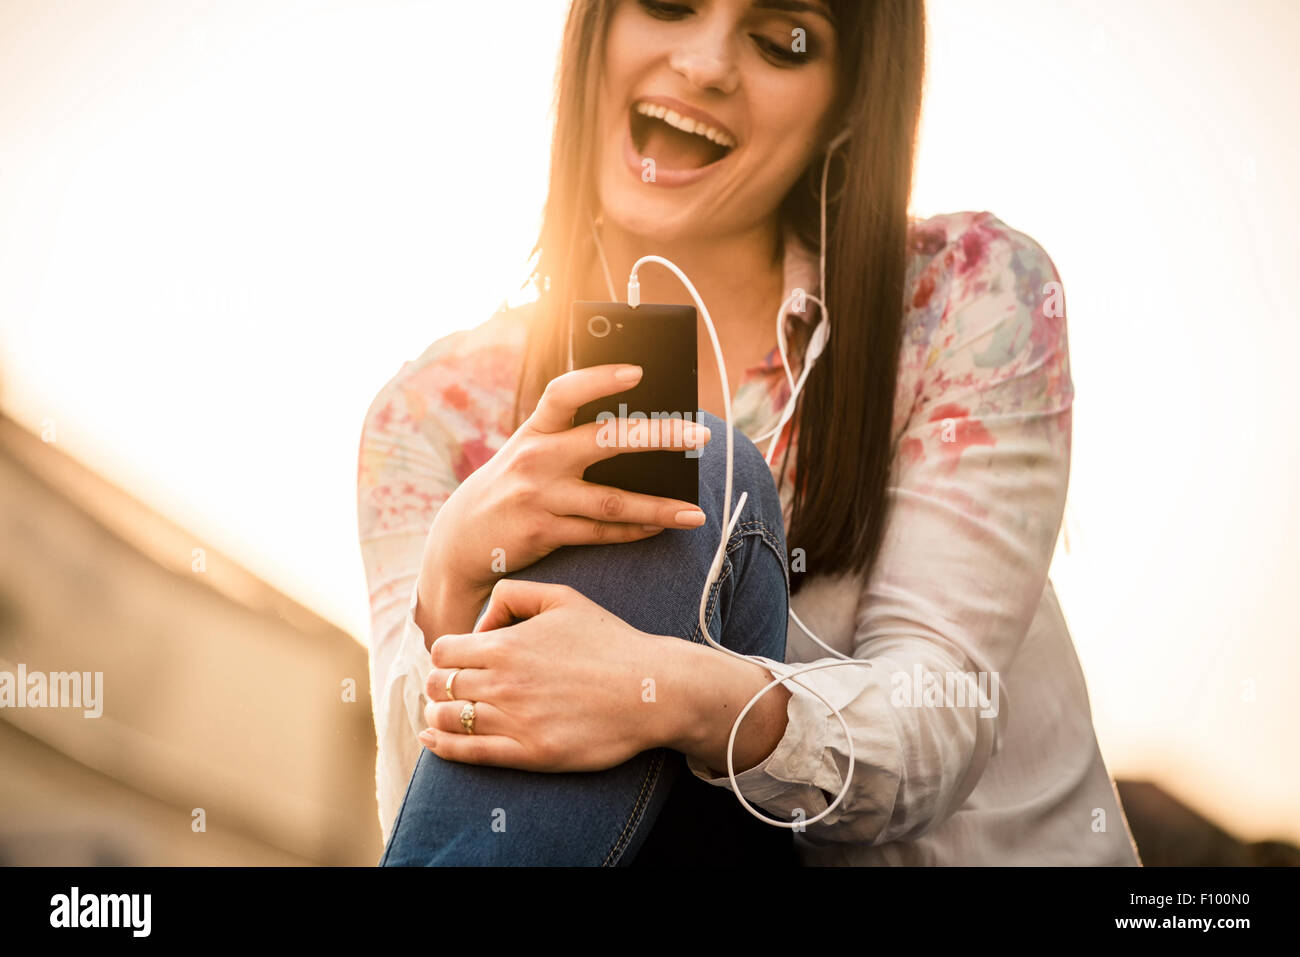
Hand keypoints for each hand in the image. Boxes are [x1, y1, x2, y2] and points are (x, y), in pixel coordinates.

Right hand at [415, 364, 710, 641]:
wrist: (461, 538)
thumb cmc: (512, 485)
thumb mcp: (529, 451)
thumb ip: (569, 437)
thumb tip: (640, 432)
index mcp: (535, 430)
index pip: (564, 393)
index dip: (599, 378)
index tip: (638, 371)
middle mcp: (537, 459)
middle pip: (605, 441)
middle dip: (658, 436)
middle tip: (700, 434)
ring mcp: (540, 497)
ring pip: (612, 501)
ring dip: (659, 507)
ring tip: (695, 513)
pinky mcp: (543, 532)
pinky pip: (600, 533)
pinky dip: (634, 531)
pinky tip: (661, 528)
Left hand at [419, 579, 676, 771]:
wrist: (650, 689)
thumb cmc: (609, 641)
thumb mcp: (563, 597)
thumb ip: (513, 595)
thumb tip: (481, 623)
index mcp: (505, 644)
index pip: (442, 651)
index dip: (446, 656)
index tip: (459, 662)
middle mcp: (502, 682)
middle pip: (437, 685)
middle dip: (440, 685)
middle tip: (454, 688)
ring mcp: (514, 720)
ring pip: (446, 719)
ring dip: (440, 715)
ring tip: (448, 713)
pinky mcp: (529, 754)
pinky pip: (468, 753)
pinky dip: (442, 747)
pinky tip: (433, 740)